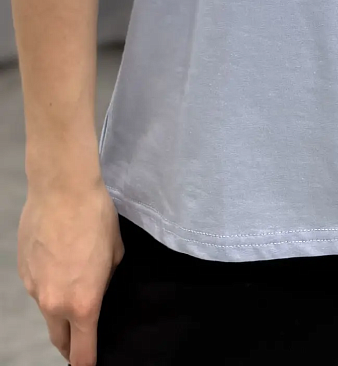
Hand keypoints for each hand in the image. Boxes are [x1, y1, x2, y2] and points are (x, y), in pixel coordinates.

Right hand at [17, 180, 123, 365]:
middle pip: (59, 340)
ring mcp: (34, 288)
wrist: (62, 189)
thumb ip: (105, 282)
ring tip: (74, 278)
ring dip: (59, 306)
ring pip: (47, 310)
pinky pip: (37, 287)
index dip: (88, 364)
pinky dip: (49, 282)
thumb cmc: (96, 218)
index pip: (82, 353)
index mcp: (82, 304)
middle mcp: (53, 303)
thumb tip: (99, 288)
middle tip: (82, 340)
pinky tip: (59, 258)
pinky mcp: (22, 271)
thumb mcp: (115, 254)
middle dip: (70, 345)